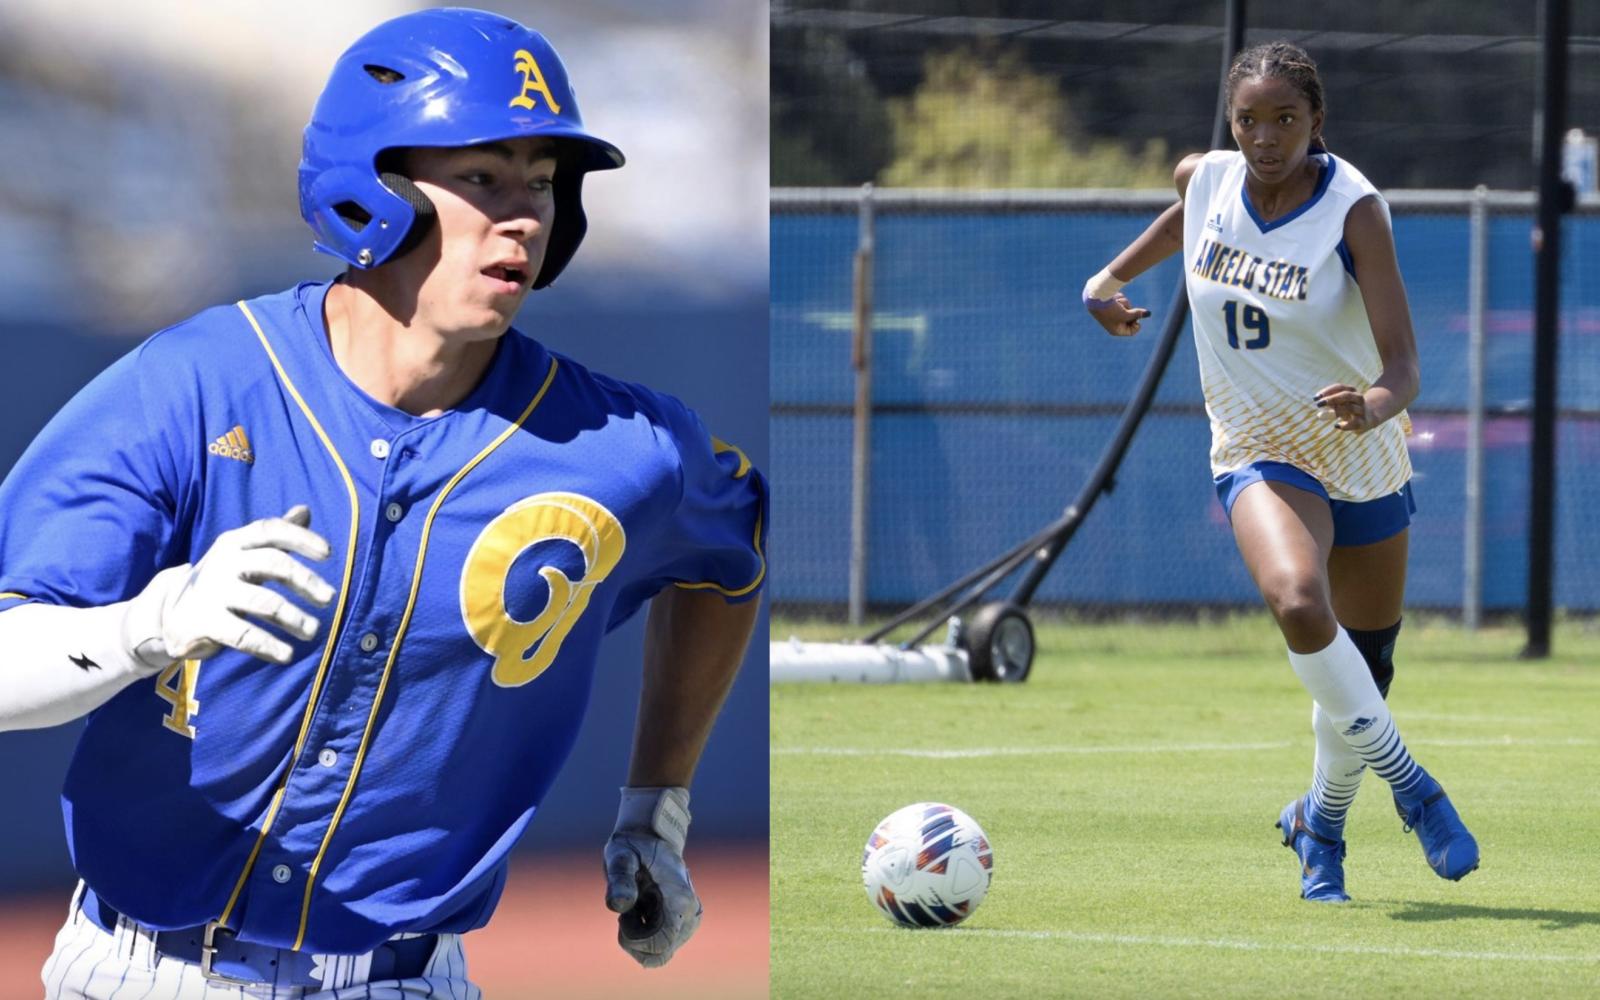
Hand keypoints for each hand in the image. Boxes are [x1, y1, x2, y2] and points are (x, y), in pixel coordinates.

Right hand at [121, 505, 335, 667]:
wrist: (169, 612)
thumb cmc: (223, 580)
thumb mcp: (244, 554)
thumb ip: (275, 536)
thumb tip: (305, 510)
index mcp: (235, 542)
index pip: (271, 530)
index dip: (301, 537)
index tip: (328, 553)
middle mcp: (224, 562)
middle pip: (274, 563)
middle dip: (306, 580)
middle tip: (329, 598)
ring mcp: (213, 593)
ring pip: (265, 603)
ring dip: (294, 618)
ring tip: (313, 631)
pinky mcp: (204, 623)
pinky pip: (244, 635)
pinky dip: (269, 646)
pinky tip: (286, 655)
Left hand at [603, 786, 700, 967]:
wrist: (652, 835)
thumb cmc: (634, 845)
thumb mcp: (620, 855)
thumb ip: (619, 878)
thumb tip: (619, 905)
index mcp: (680, 900)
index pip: (661, 945)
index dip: (635, 941)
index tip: (623, 918)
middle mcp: (690, 914)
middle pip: (660, 954)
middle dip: (635, 940)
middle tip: (627, 911)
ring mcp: (689, 920)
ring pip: (660, 953)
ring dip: (639, 936)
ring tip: (635, 906)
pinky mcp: (684, 923)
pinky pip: (661, 946)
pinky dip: (644, 933)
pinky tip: (640, 909)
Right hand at [1085, 293, 1150, 335]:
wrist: (1096, 298)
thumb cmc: (1110, 310)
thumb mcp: (1126, 313)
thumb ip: (1138, 314)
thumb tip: (1148, 313)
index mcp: (1116, 330)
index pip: (1132, 331)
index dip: (1136, 323)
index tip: (1137, 316)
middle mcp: (1114, 324)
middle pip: (1131, 318)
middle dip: (1129, 311)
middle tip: (1125, 308)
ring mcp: (1112, 314)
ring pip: (1127, 308)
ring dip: (1124, 304)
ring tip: (1116, 303)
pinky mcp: (1111, 305)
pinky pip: (1122, 302)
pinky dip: (1120, 300)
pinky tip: (1113, 299)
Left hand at [1314, 384, 1371, 432]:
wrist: (1371, 417)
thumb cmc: (1350, 409)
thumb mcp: (1341, 404)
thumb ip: (1331, 404)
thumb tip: (1319, 411)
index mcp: (1352, 392)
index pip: (1340, 387)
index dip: (1327, 391)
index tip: (1315, 398)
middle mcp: (1358, 399)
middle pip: (1346, 395)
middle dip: (1332, 399)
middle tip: (1318, 404)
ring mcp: (1362, 410)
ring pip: (1350, 408)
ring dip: (1336, 411)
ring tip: (1321, 416)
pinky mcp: (1364, 422)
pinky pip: (1356, 423)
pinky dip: (1346, 425)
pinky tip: (1336, 426)